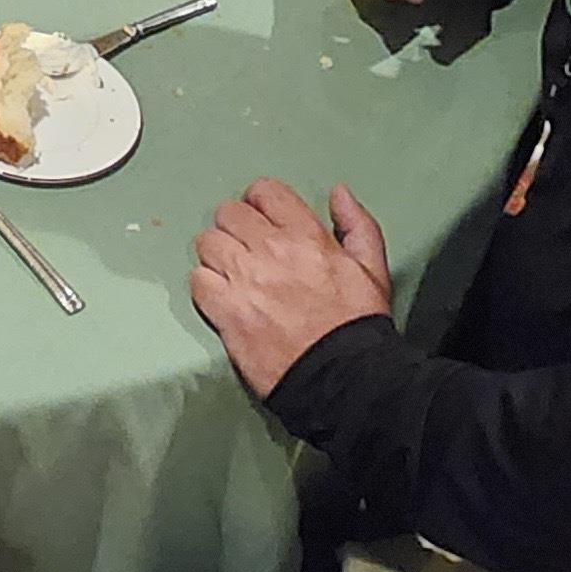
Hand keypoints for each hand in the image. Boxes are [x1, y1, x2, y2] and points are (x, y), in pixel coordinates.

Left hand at [191, 180, 393, 397]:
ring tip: (232, 273)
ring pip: (207, 244)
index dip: (258, 202)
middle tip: (245, 248)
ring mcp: (244, 281)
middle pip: (228, 213)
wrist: (344, 379)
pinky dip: (206, 287)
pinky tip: (222, 297)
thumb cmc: (357, 328)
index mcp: (305, 235)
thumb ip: (356, 224)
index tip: (260, 218)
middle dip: (235, 227)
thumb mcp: (372, 268)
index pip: (263, 192)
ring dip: (217, 255)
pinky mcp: (226, 313)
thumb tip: (339, 194)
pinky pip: (198, 282)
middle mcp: (269, 251)